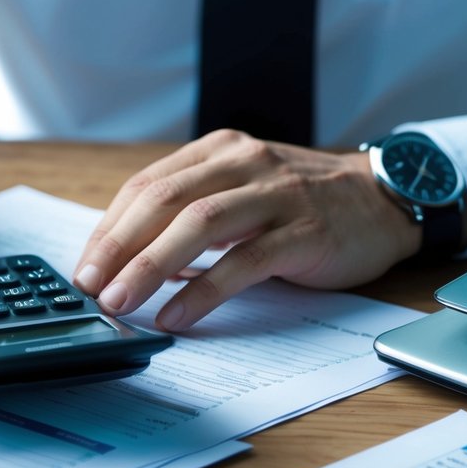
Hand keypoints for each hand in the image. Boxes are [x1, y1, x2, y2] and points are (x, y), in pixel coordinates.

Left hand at [72, 129, 421, 331]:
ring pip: (200, 224)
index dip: (109, 229)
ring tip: (122, 304)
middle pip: (164, 200)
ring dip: (151, 266)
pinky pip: (245, 261)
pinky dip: (205, 290)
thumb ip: (191, 214)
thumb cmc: (301, 205)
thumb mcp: (240, 192)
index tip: (83, 269)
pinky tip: (178, 315)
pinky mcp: (305, 230)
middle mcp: (244, 164)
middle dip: (118, 247)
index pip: (147, 186)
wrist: (383, 201)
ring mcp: (277, 194)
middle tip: (89, 288)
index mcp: (219, 152)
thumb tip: (128, 261)